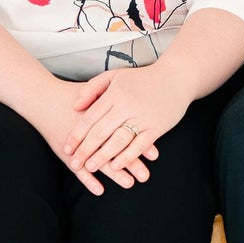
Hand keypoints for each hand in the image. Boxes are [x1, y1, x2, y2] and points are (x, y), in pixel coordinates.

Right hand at [20, 81, 148, 196]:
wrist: (43, 98)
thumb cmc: (72, 95)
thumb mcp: (95, 90)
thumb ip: (114, 99)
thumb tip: (138, 108)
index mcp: (100, 115)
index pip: (123, 131)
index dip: (139, 143)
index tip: (154, 156)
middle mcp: (90, 132)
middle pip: (114, 148)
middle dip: (131, 162)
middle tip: (145, 176)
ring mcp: (77, 144)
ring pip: (97, 161)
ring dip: (114, 174)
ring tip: (129, 183)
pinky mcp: (65, 152)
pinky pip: (77, 170)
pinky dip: (87, 181)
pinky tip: (100, 190)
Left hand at [63, 64, 192, 186]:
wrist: (176, 77)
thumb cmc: (142, 78)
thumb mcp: (114, 76)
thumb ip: (92, 88)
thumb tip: (75, 105)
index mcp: (114, 94)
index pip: (90, 117)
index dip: (77, 134)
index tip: (67, 147)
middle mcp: (126, 106)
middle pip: (100, 132)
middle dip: (85, 150)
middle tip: (74, 163)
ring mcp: (142, 118)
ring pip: (118, 141)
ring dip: (102, 156)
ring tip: (91, 167)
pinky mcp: (156, 127)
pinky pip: (138, 146)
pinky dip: (126, 157)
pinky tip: (116, 166)